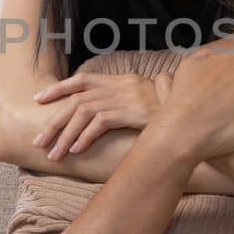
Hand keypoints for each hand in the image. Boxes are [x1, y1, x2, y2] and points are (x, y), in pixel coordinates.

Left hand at [31, 71, 163, 160]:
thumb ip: (119, 104)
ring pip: (84, 112)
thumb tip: (96, 117)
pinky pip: (102, 122)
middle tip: (39, 141)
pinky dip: (86, 136)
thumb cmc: (166, 112)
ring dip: (65, 135)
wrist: (194, 113)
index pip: (82, 80)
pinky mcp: (133, 112)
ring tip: (54, 154)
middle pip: (76, 100)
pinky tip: (77, 150)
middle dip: (54, 121)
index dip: (58, 89)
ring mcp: (126, 97)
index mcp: (119, 80)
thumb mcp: (140, 102)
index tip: (39, 99)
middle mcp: (119, 85)